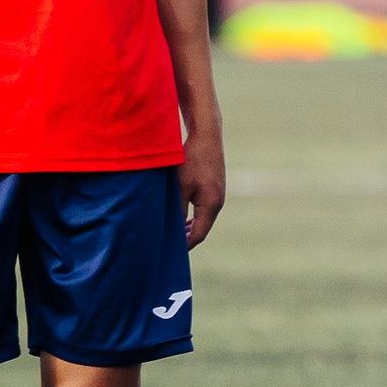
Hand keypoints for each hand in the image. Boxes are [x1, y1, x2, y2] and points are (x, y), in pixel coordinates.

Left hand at [179, 128, 225, 247]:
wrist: (206, 135)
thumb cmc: (192, 160)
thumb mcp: (180, 187)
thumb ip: (177, 209)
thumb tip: (171, 228)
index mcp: (211, 205)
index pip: (198, 234)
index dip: (184, 245)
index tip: (169, 251)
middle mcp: (218, 202)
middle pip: (202, 228)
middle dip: (186, 238)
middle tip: (168, 245)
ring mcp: (218, 194)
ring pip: (203, 218)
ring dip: (189, 226)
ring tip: (173, 233)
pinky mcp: (215, 186)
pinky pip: (204, 208)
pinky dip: (193, 215)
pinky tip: (182, 215)